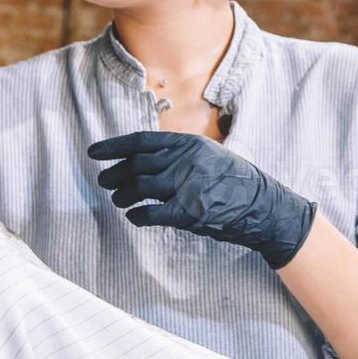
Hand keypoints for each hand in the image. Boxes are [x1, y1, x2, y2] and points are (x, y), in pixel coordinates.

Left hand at [88, 131, 316, 269]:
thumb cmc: (234, 182)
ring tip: (119, 200)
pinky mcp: (190, 211)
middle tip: (105, 181)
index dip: (114, 147)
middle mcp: (186, 160)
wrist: (262, 206)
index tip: (95, 152)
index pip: (142, 141)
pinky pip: (152, 213)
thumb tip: (143, 159)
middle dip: (114, 174)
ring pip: (139, 187)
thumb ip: (179, 154)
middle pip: (136, 164)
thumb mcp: (208, 155)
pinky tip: (135, 217)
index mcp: (189, 143)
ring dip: (123, 195)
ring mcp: (188, 185)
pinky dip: (138, 216)